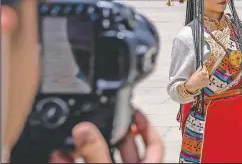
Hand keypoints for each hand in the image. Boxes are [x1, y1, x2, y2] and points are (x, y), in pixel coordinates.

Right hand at [49, 109, 163, 162]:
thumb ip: (97, 153)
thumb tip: (85, 129)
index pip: (155, 144)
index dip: (147, 126)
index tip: (135, 111)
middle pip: (126, 149)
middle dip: (111, 132)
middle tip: (100, 118)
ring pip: (101, 159)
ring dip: (85, 147)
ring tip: (73, 135)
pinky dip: (71, 163)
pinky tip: (57, 156)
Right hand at [185, 65, 208, 92]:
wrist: (192, 86)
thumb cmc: (193, 79)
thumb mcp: (195, 72)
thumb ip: (199, 69)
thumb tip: (201, 66)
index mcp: (204, 72)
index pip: (205, 67)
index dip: (203, 66)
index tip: (203, 66)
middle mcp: (207, 76)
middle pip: (206, 71)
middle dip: (204, 71)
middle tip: (201, 72)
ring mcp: (207, 80)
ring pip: (207, 75)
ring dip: (205, 75)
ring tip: (201, 77)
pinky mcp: (207, 83)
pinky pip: (207, 79)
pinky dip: (205, 79)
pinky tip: (202, 80)